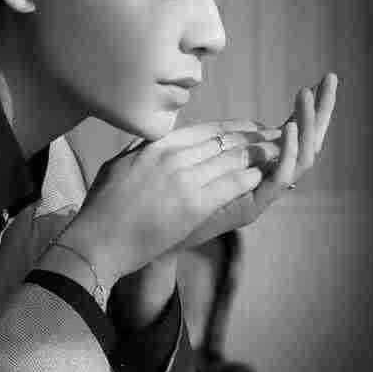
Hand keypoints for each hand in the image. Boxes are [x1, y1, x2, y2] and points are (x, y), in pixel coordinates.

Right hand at [57, 120, 285, 285]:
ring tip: (276, 154)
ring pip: (231, 160)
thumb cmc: (101, 210)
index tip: (250, 129)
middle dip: (252, 140)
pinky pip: (229, 185)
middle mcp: (173, 157)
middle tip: (274, 138)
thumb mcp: (117, 166)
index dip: (234, 129)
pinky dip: (247, 178)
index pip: (206, 131)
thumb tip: (150, 141)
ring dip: (257, 156)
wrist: (96, 242)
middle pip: (223, 142)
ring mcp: (184, 180)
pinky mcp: (192, 205)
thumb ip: (140, 150)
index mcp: (157, 146)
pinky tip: (260, 177)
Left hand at [177, 72, 338, 250]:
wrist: (161, 235)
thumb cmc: (175, 198)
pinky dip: (286, 153)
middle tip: (331, 79)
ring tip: (307, 96)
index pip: (296, 133)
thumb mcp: (204, 156)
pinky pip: (280, 178)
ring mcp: (264, 195)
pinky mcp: (255, 207)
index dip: (310, 108)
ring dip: (306, 125)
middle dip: (321, 111)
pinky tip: (288, 128)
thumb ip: (226, 140)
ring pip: (301, 158)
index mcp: (262, 166)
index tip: (322, 80)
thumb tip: (249, 123)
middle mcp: (268, 180)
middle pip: (307, 143)